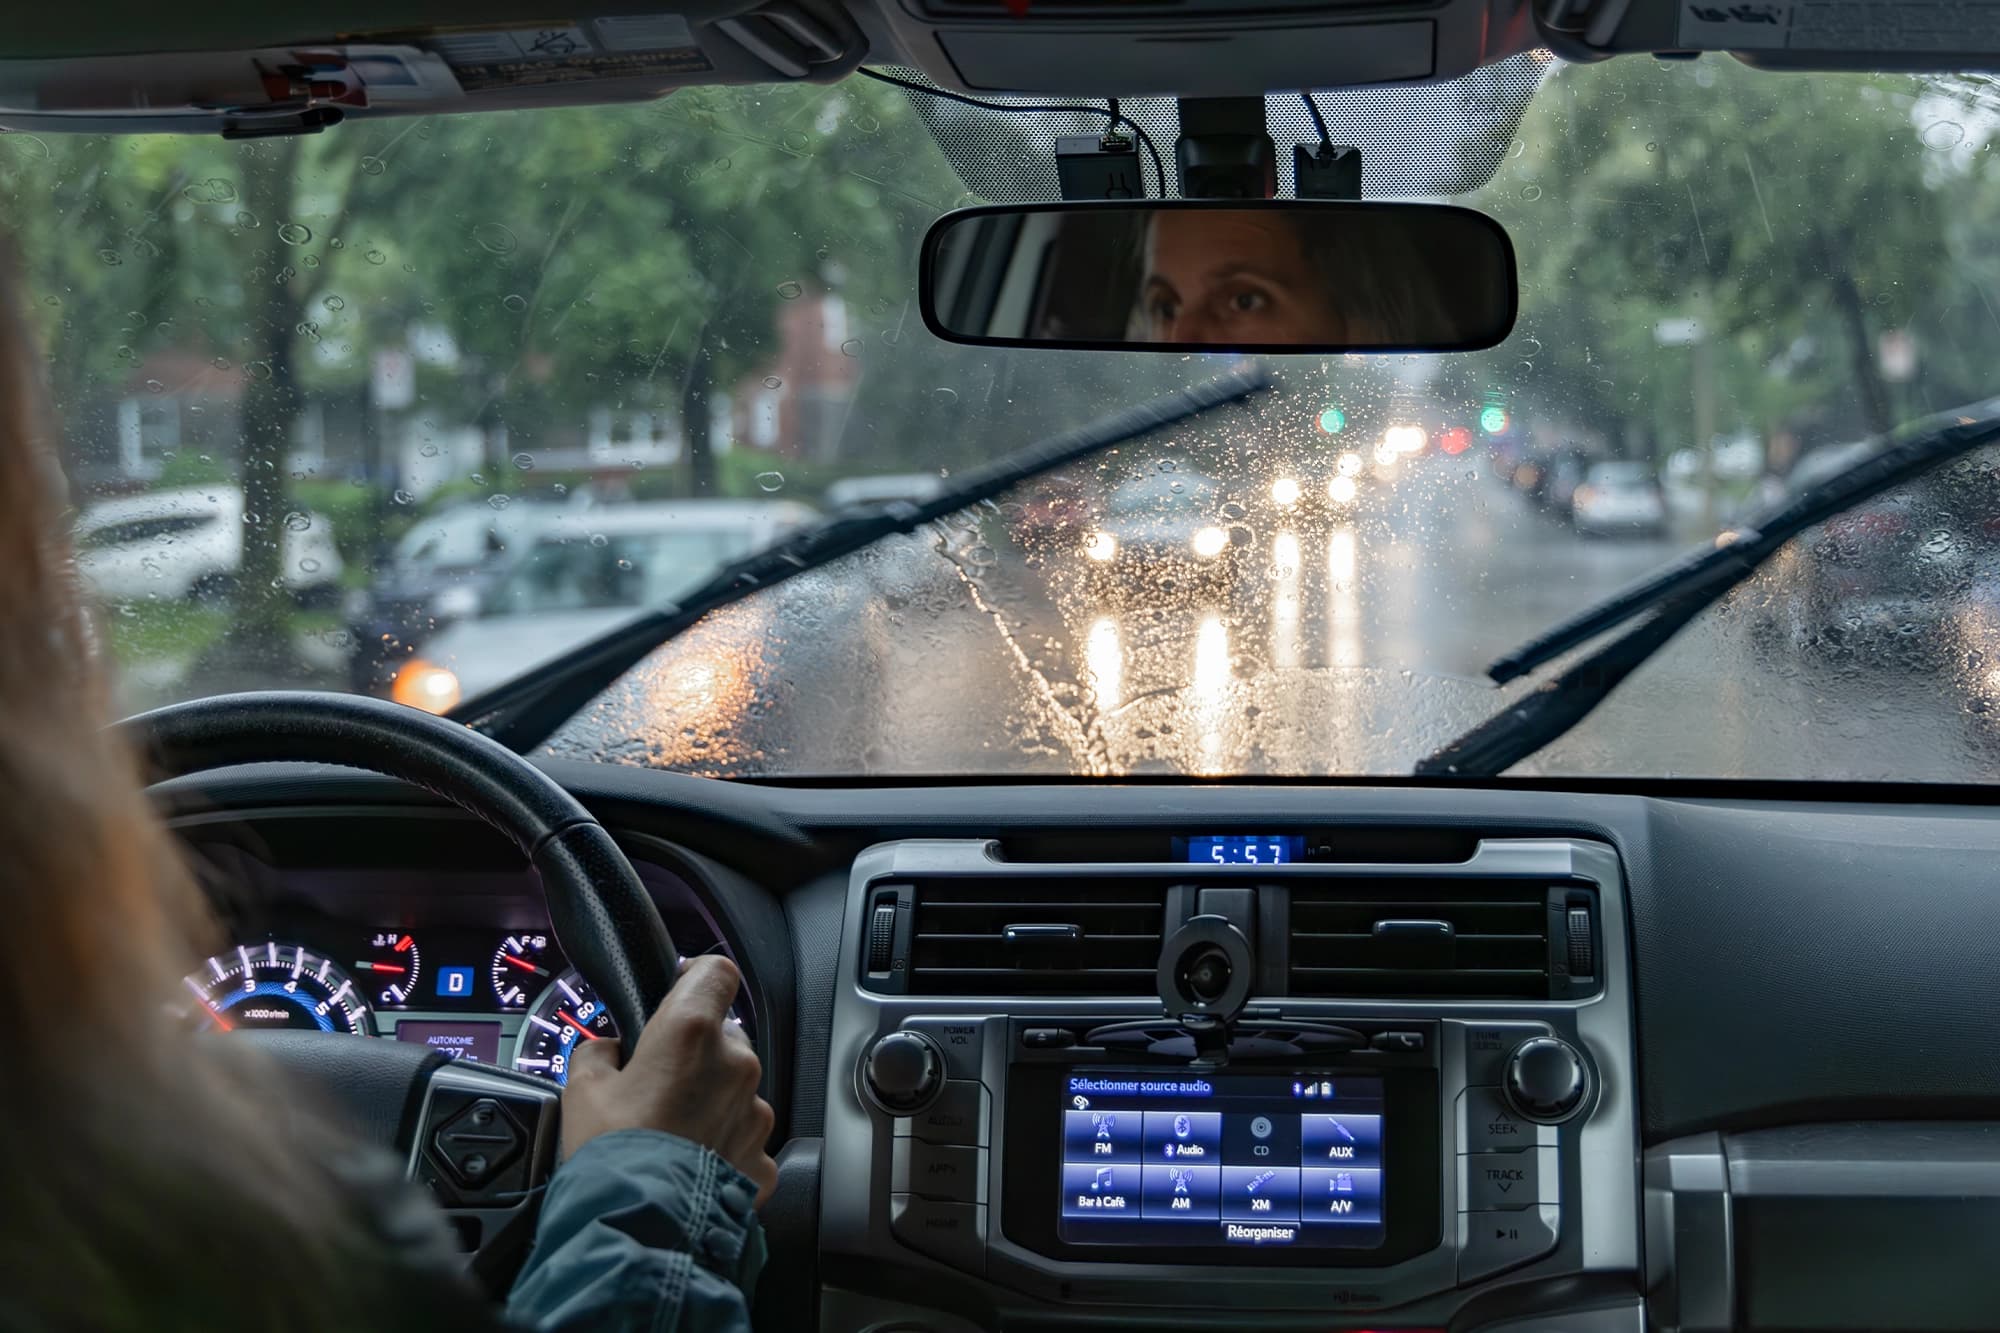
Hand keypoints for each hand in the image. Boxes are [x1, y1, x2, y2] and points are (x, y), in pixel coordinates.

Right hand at [561, 955, 776, 1203]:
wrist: (638, 1232)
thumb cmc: (610, 1157)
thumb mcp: (581, 1090)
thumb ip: (600, 1053)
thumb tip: (609, 1050)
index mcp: (691, 1032)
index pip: (717, 972)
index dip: (697, 978)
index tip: (678, 992)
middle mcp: (735, 1064)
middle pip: (724, 1036)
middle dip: (696, 1053)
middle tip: (658, 1085)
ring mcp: (755, 1112)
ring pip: (737, 1089)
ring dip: (711, 1100)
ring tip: (671, 1133)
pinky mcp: (763, 1157)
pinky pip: (744, 1138)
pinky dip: (723, 1146)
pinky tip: (691, 1163)